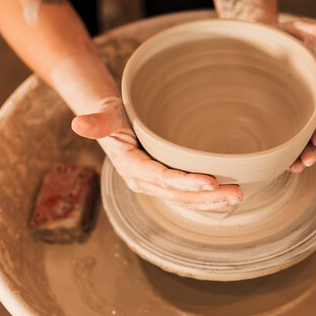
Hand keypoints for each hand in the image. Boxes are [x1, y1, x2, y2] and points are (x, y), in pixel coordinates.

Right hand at [71, 98, 242, 210]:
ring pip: (185, 199)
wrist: (114, 122)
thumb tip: (77, 122)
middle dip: (207, 197)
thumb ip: (97, 121)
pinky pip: (187, 194)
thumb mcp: (105, 114)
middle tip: (236, 192)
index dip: (184, 181)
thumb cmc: (113, 114)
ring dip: (212, 201)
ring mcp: (156, 186)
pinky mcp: (166, 184)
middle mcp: (144, 182)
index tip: (210, 181)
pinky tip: (227, 196)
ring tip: (238, 197)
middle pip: (178, 194)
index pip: (161, 177)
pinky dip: (207, 198)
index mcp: (131, 167)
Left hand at [278, 16, 315, 172]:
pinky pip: (275, 135)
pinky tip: (275, 162)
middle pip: (309, 131)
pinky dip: (279, 150)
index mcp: (313, 87)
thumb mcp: (304, 29)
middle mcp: (301, 102)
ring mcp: (284, 109)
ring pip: (294, 138)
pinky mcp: (267, 113)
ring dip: (296, 155)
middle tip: (304, 163)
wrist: (253, 34)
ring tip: (293, 169)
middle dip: (310, 149)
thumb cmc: (281, 32)